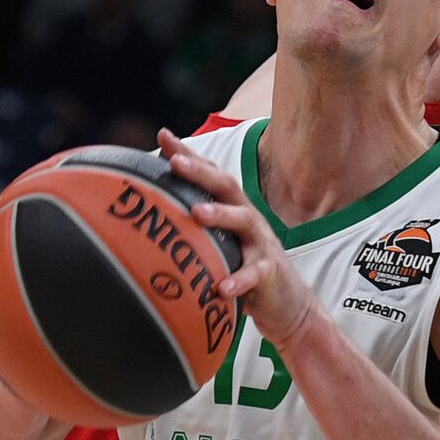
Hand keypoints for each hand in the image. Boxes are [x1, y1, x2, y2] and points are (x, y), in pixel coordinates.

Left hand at [158, 129, 322, 349]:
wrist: (288, 304)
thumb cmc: (245, 268)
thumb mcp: (223, 244)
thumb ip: (196, 230)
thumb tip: (151, 220)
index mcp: (233, 209)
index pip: (210, 175)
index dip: (189, 154)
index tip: (163, 135)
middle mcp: (248, 219)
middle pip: (226, 187)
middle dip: (201, 173)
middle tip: (176, 162)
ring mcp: (261, 244)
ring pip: (243, 221)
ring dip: (220, 215)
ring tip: (197, 213)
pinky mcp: (269, 273)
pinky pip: (254, 273)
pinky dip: (238, 280)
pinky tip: (222, 288)